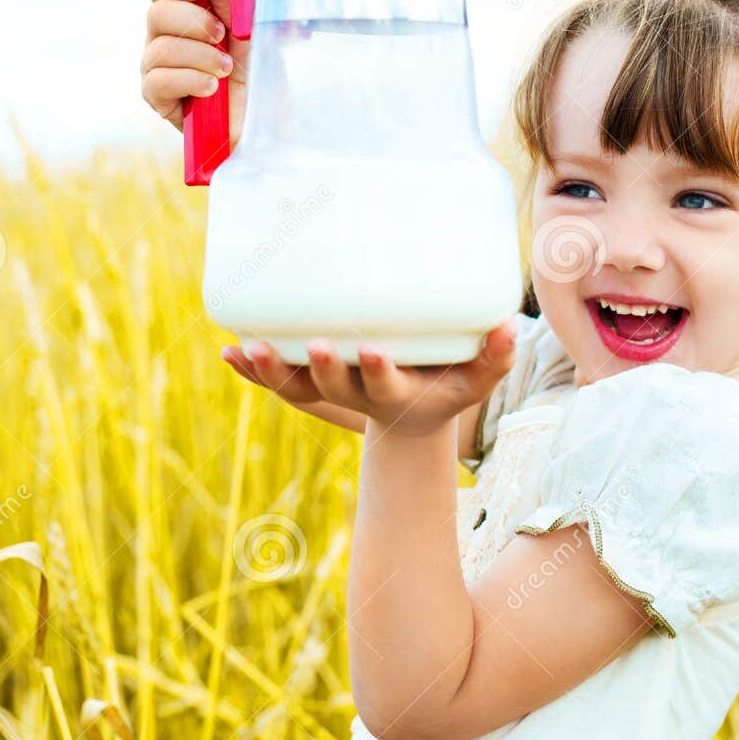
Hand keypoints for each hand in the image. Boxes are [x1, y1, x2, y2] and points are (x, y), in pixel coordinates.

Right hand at [141, 0, 249, 144]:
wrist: (263, 122)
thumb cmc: (258, 74)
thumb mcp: (254, 33)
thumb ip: (236, 3)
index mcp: (184, 12)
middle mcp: (164, 36)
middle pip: (156, 14)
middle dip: (194, 22)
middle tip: (222, 37)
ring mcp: (157, 67)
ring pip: (158, 49)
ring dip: (199, 56)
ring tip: (226, 69)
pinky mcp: (158, 98)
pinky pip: (157, 81)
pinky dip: (188, 80)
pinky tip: (211, 88)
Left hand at [222, 323, 517, 437]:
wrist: (411, 414)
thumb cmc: (447, 386)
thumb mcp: (475, 380)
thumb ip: (495, 356)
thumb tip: (511, 325)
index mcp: (395, 394)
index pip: (386, 385)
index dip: (378, 371)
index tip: (372, 351)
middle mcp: (357, 395)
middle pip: (333, 387)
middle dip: (322, 367)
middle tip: (314, 342)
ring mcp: (329, 392)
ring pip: (295, 386)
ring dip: (271, 369)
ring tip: (247, 347)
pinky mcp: (309, 385)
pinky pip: (275, 381)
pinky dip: (251, 371)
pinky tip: (227, 352)